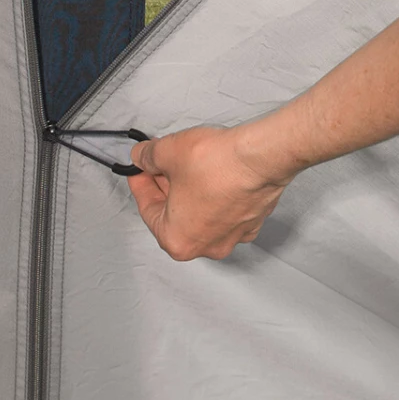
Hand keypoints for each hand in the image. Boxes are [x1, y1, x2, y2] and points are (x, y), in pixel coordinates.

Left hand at [127, 125, 293, 260]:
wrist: (260, 158)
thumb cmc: (214, 164)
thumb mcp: (166, 153)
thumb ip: (146, 157)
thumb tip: (141, 158)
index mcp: (177, 240)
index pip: (147, 209)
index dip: (140, 183)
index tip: (138, 168)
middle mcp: (206, 246)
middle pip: (175, 215)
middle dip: (165, 187)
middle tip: (159, 164)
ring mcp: (233, 236)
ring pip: (201, 214)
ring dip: (190, 191)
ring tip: (186, 165)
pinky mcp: (253, 221)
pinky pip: (225, 210)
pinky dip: (215, 194)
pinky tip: (212, 173)